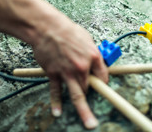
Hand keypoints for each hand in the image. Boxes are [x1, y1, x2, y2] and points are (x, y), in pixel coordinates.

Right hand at [32, 14, 107, 128]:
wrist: (47, 28)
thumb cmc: (68, 31)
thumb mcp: (87, 39)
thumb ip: (92, 54)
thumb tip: (95, 63)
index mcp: (93, 56)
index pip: (103, 75)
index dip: (104, 82)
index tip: (103, 86)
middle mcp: (82, 67)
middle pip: (90, 87)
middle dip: (92, 93)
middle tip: (95, 102)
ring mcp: (67, 72)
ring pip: (77, 95)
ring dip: (84, 111)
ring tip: (89, 123)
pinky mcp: (54, 74)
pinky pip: (56, 91)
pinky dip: (56, 102)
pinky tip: (57, 112)